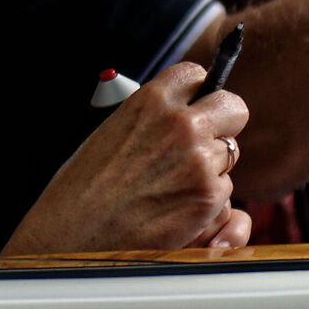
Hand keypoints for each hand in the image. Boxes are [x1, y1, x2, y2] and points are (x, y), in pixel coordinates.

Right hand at [1, 62, 251, 254]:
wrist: (75, 233)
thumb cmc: (83, 187)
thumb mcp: (112, 129)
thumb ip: (151, 115)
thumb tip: (178, 109)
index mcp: (152, 100)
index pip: (197, 76)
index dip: (196, 94)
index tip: (194, 106)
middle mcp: (182, 125)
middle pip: (233, 108)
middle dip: (223, 123)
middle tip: (206, 140)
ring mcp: (200, 161)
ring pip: (229, 153)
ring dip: (211, 165)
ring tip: (173, 184)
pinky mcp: (208, 196)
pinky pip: (224, 189)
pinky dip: (207, 198)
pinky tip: (174, 206)